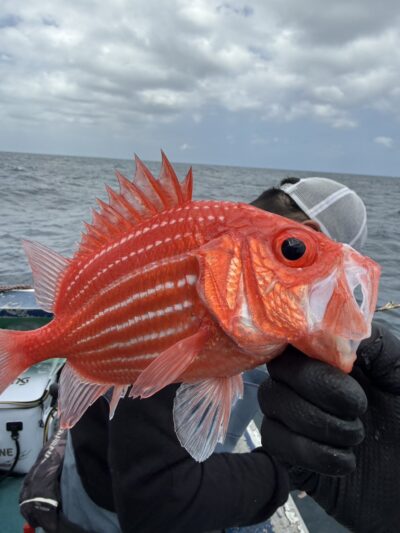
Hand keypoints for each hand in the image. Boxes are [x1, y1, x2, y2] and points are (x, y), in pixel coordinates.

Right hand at [258, 322, 399, 531]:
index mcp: (333, 359)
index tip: (335, 360)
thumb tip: (335, 329)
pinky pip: (274, 440)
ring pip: (271, 400)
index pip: (297, 336)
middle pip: (279, 366)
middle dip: (317, 385)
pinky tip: (345, 462)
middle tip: (359, 407)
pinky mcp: (289, 454)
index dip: (303, 341)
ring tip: (356, 438)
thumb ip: (375, 343)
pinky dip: (310, 451)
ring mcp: (295, 418)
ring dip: (316, 420)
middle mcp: (308, 384)